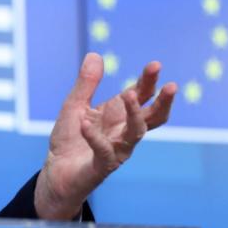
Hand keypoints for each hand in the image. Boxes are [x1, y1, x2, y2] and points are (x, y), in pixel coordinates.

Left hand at [34, 53, 176, 219]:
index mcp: (118, 115)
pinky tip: (84, 124)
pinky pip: (103, 151)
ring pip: (136, 133)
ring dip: (135, 114)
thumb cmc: (70, 138)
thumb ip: (86, 83)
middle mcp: (123, 131)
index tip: (155, 65)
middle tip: (171, 85)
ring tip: (128, 94)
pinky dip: (95, 137)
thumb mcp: (74, 106)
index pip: (141, 95)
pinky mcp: (102, 166)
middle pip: (152, 117)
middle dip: (163, 101)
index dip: (149, 81)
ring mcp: (116, 149)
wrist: (56, 172)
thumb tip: (95, 54)